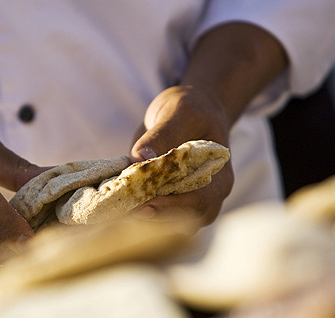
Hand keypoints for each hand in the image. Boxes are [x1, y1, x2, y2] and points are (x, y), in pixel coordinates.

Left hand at [129, 23, 286, 225]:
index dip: (171, 206)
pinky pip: (156, 218)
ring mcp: (189, 202)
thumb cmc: (191, 109)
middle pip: (184, 221)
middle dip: (152, 220)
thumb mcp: (179, 110)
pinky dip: (136, 216)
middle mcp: (209, 196)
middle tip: (120, 215)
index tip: (142, 206)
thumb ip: (164, 132)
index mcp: (219, 176)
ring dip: (142, 223)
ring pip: (169, 226)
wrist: (194, 111)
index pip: (199, 200)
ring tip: (115, 215)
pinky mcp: (169, 201)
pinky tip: (116, 210)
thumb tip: (140, 155)